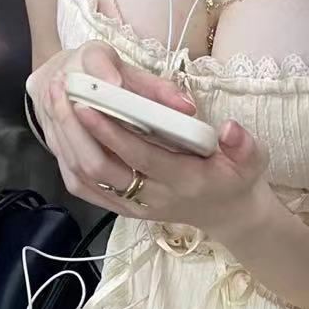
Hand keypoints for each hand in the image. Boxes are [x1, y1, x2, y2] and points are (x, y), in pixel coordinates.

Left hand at [29, 42, 268, 239]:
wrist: (229, 215)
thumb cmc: (237, 179)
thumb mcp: (253, 161)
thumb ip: (244, 145)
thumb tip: (229, 129)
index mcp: (183, 181)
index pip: (139, 156)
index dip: (111, 131)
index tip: (88, 102)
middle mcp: (153, 198)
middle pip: (104, 167)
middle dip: (78, 129)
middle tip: (61, 92)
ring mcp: (135, 207)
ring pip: (90, 178)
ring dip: (67, 141)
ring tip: (55, 103)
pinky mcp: (124, 209)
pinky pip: (89, 191)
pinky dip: (70, 162)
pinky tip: (60, 133)